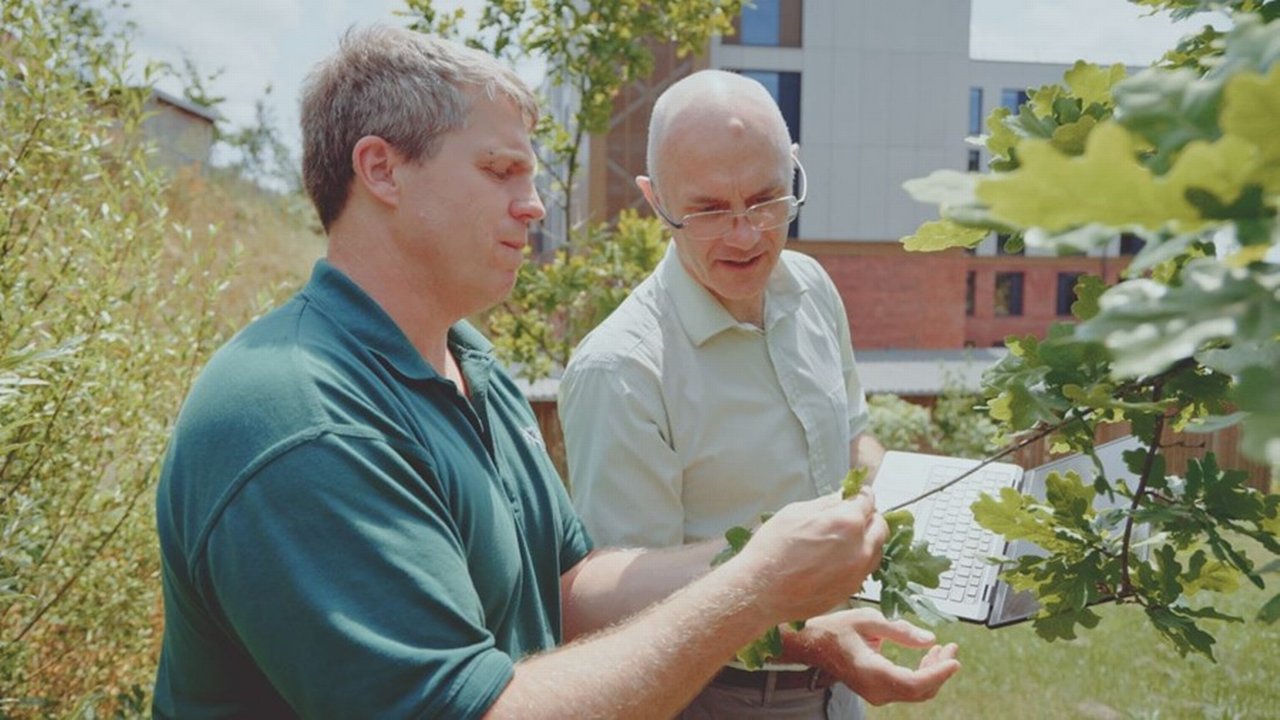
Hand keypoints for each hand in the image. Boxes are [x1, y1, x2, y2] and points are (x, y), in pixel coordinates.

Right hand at [731, 490, 886, 622]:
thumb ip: (825, 504)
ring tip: (849, 538)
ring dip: (868, 540)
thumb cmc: (772, 549)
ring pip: (877, 550)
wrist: (761, 591)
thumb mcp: (795, 512)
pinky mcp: (849, 590)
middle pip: (880, 526)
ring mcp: (857, 573)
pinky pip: (864, 570)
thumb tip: (842, 499)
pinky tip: (840, 558)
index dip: (862, 494)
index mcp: (846, 522)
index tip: (858, 494)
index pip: (867, 502)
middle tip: (854, 515)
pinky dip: (859, 560)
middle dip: (870, 517)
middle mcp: (859, 548)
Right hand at [787, 608, 959, 704]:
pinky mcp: (877, 691)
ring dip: (933, 673)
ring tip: (942, 650)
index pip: (914, 683)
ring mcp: (876, 694)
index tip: (955, 660)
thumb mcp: (867, 619)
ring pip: (915, 692)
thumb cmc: (836, 628)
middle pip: (919, 690)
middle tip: (952, 648)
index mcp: (871, 671)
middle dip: (940, 670)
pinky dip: (922, 675)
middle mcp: (875, 689)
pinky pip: (907, 689)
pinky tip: (927, 657)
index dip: (938, 674)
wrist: (812, 645)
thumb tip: (930, 640)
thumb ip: (900, 630)